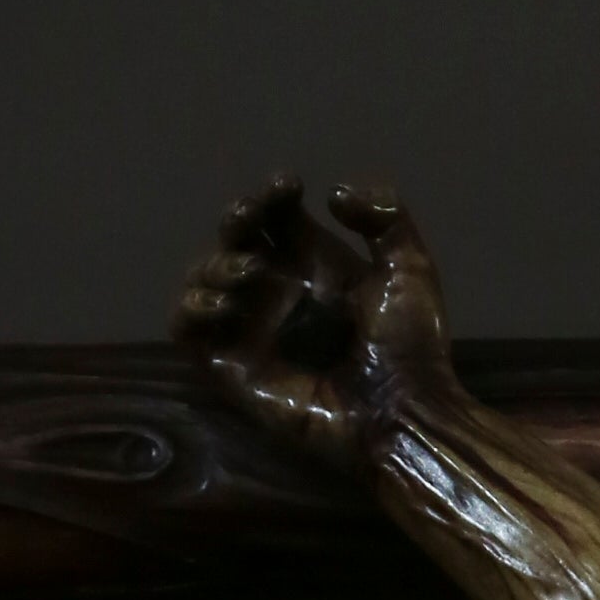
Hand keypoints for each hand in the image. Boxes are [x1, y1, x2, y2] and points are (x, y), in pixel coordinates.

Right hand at [177, 175, 465, 478]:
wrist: (405, 412)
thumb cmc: (412, 348)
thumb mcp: (411, 269)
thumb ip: (383, 218)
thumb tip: (331, 193)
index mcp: (316, 268)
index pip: (275, 218)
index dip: (271, 196)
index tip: (290, 187)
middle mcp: (279, 295)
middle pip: (234, 241)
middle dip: (238, 218)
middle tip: (254, 217)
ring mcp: (253, 332)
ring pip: (202, 280)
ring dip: (216, 264)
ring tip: (251, 275)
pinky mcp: (234, 371)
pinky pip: (186, 333)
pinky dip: (192, 310)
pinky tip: (226, 306)